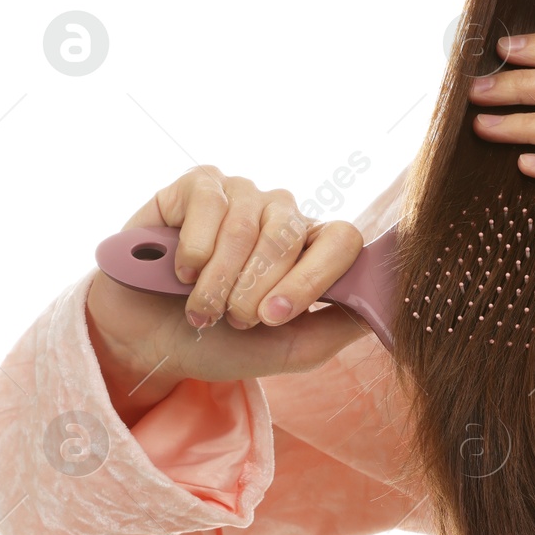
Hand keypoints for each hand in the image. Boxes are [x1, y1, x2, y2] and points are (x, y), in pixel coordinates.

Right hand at [86, 166, 369, 423]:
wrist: (149, 341)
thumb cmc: (223, 343)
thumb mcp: (288, 348)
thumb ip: (338, 325)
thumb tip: (386, 302)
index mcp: (314, 249)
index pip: (343, 240)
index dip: (311, 277)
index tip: (275, 316)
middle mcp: (283, 215)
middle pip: (289, 236)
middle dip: (254, 290)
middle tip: (232, 319)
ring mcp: (243, 195)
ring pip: (245, 228)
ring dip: (218, 282)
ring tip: (202, 308)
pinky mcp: (200, 185)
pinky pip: (209, 208)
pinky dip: (192, 254)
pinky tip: (180, 273)